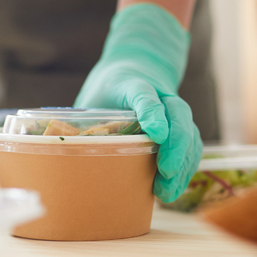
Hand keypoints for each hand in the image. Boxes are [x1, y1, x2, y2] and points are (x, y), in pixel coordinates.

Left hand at [75, 4, 201, 201]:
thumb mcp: (91, 97)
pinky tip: (173, 187)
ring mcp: (174, 108)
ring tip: (166, 191)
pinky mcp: (181, 124)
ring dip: (183, 163)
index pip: (145, 94)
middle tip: (165, 172)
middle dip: (176, 146)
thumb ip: (83, 121)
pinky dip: (186, 167)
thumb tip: (64, 156)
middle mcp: (161, 94)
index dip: (151, 113)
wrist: (137, 65)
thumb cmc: (108, 88)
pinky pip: (192, 144)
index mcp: (133, 83)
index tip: (156, 134)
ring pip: (190, 132)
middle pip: (178, 115)